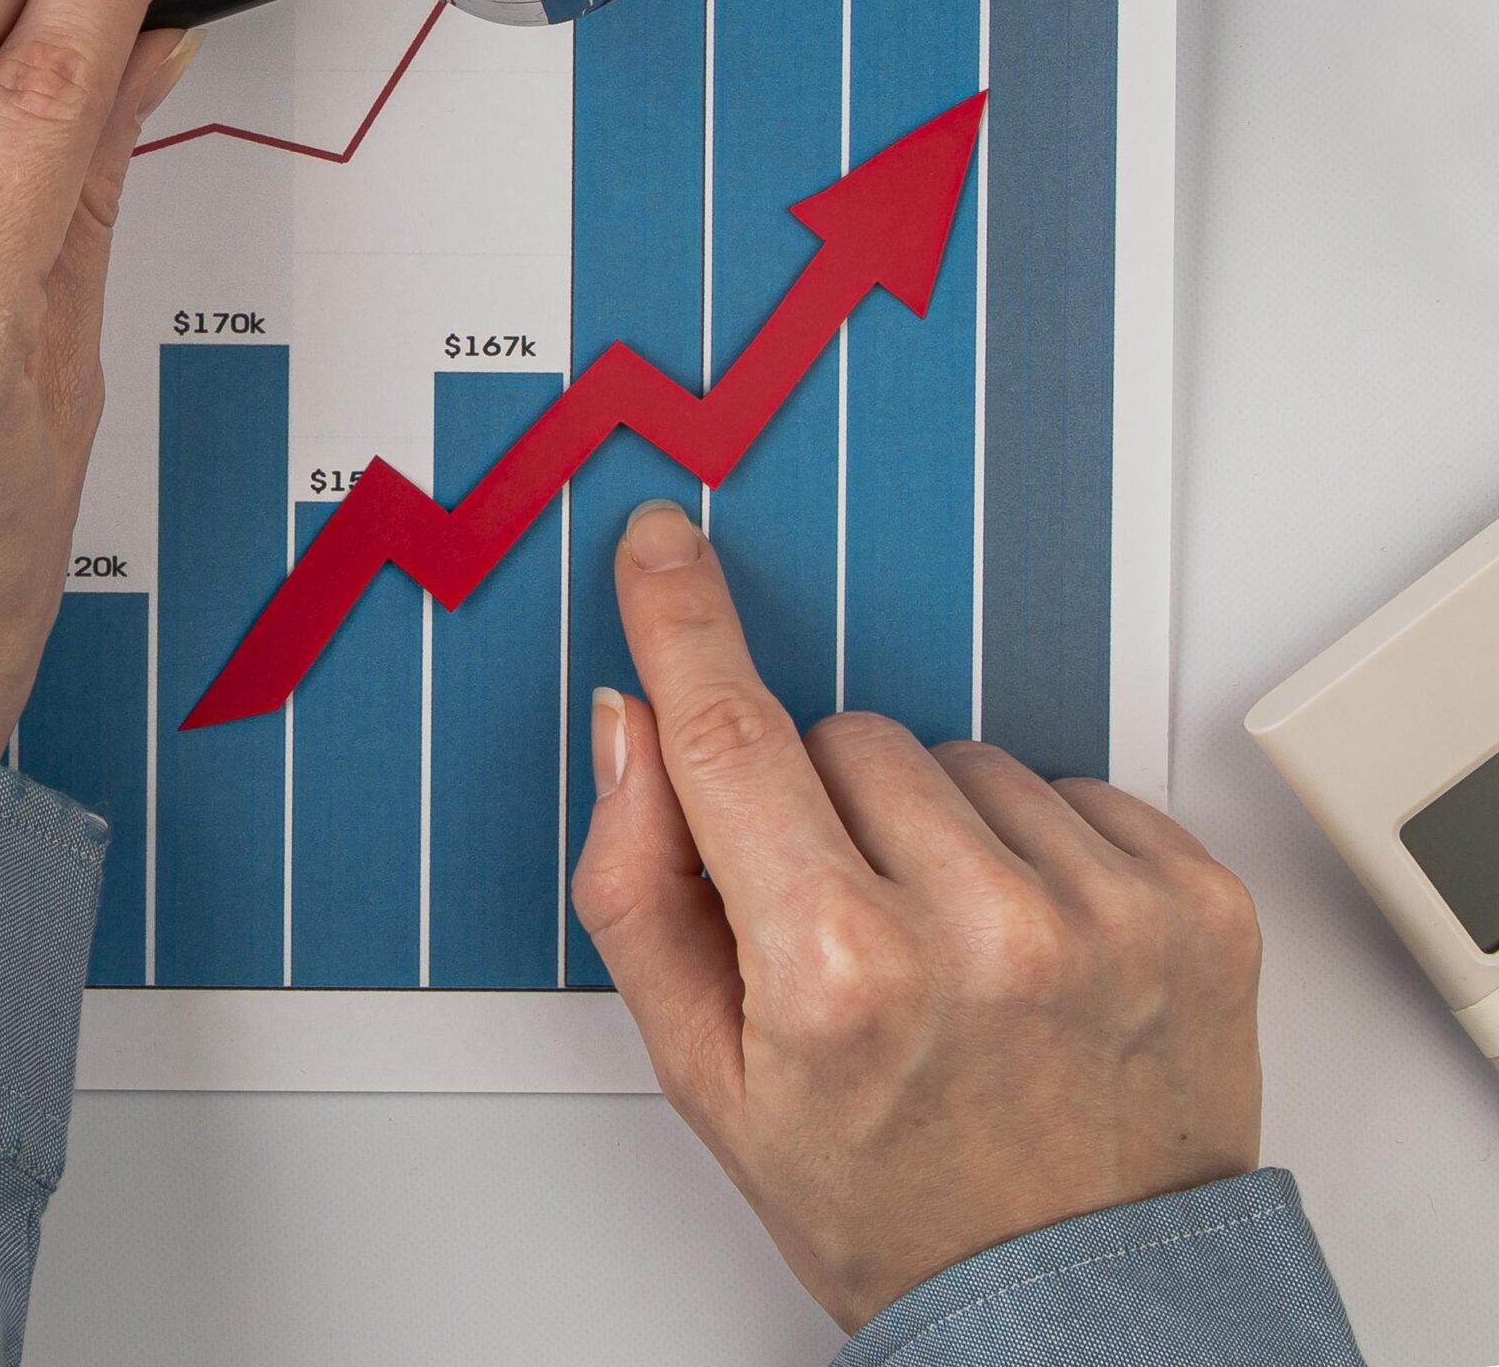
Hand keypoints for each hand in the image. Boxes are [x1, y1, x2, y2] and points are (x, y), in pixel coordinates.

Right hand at [572, 501, 1262, 1334]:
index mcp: (837, 974)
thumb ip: (638, 883)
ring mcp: (1104, 912)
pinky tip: (1029, 942)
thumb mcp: (705, 1072)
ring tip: (950, 950)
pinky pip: (1068, 781)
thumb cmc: (884, 1198)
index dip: (684, 621)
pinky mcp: (1196, 903)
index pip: (732, 736)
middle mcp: (980, 931)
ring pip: (956, 753)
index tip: (663, 544)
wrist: (1080, 1314)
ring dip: (935, 824)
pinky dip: (1037, 842)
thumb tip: (637, 720)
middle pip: (845, 737)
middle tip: (847, 929)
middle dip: (823, 804)